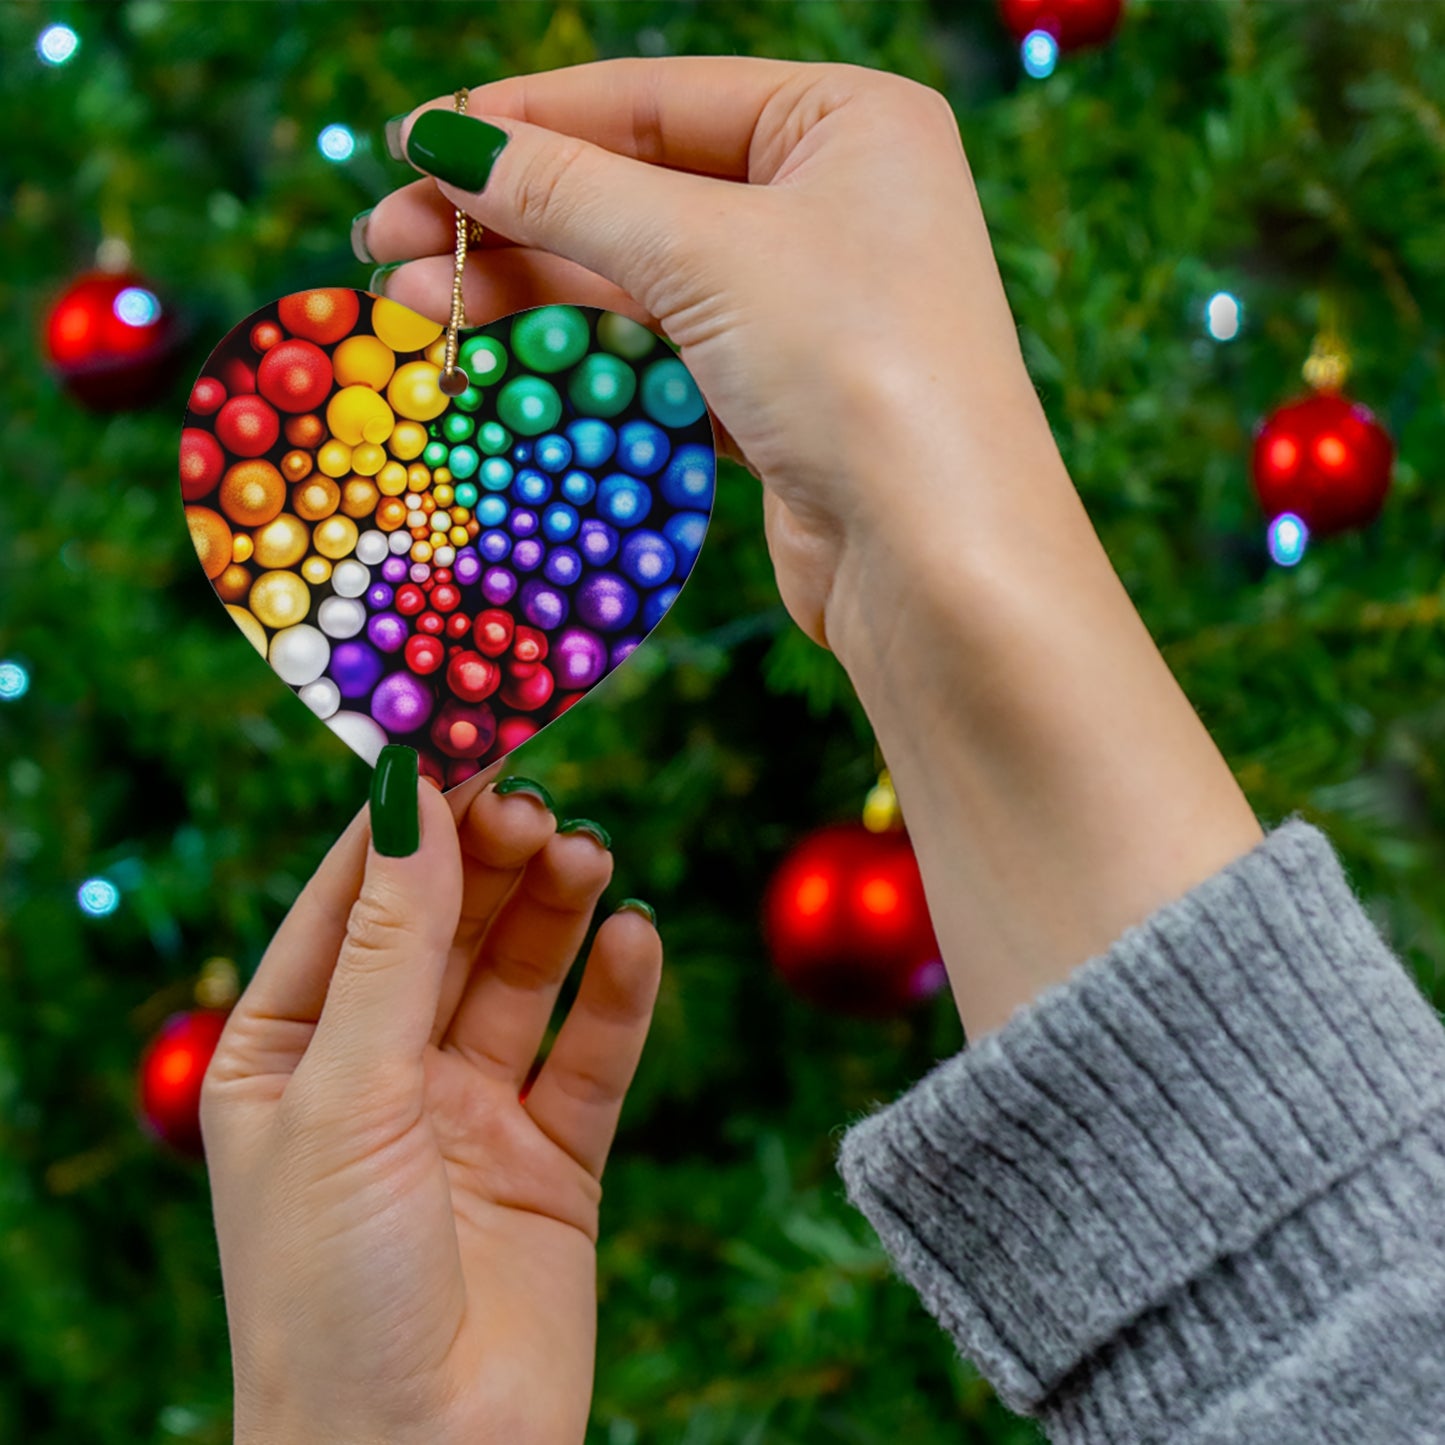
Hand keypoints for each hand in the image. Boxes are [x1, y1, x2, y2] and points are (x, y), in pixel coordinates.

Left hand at [201, 757, 660, 1444]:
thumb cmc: (331, 1292)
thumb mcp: (347, 1094)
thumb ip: (392, 944)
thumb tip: (412, 795)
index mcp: (288, 1052)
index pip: (352, 900)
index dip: (408, 819)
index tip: (466, 737)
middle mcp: (379, 1072)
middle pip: (446, 927)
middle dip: (490, 862)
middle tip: (539, 803)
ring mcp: (468, 1113)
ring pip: (521, 978)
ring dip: (555, 912)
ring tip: (588, 857)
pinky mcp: (552, 1159)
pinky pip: (590, 1055)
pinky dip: (617, 995)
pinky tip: (636, 940)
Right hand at [361, 60, 1262, 1040]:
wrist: (938, 561)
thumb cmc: (855, 367)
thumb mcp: (705, 253)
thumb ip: (568, 192)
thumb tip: (443, 142)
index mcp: (846, 123)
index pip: (655, 98)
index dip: (526, 121)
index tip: (415, 145)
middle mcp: (832, 205)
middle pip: (636, 192)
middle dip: (510, 220)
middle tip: (386, 241)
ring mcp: (807, 308)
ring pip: (639, 283)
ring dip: (527, 294)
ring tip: (412, 304)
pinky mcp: (779, 398)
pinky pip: (660, 356)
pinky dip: (581, 360)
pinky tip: (493, 363)